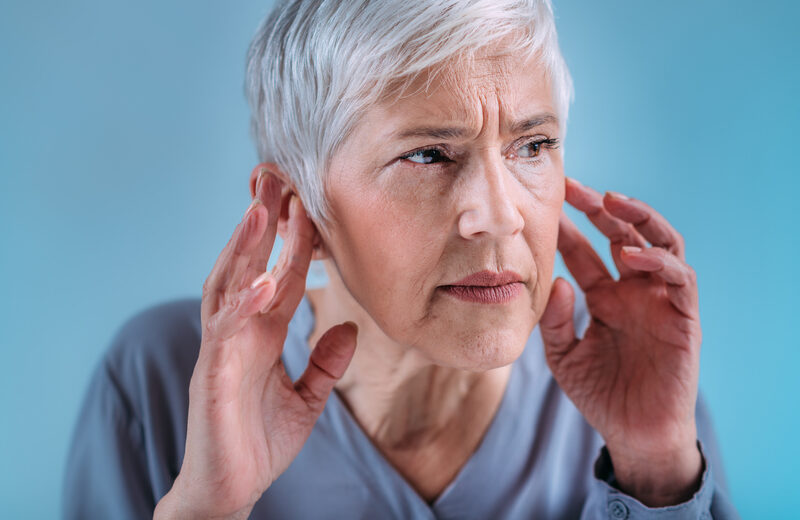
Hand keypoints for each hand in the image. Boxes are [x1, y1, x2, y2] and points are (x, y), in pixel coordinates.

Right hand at [154, 168, 357, 519]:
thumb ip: (326, 364)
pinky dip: (243, 302)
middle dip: (264, 223)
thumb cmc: (260, 442)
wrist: (230, 489)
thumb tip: (350, 330)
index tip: (309, 201)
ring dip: (245, 247)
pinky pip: (225, 330)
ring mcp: (223, 349)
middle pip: (251, 265)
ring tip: (263, 208)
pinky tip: (263, 278)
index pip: (281, 275)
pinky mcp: (212, 373)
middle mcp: (240, 332)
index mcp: (262, 334)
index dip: (295, 241)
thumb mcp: (307, 399)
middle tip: (278, 178)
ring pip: (230, 284)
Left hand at [539, 177, 702, 505]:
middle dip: (600, 208)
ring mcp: (660, 300)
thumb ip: (554, 321)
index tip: (545, 206)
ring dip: (638, 218)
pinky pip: (680, 277)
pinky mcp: (685, 316)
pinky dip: (659, 261)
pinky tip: (633, 254)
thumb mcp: (563, 357)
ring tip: (610, 201)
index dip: (568, 229)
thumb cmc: (600, 395)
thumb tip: (556, 281)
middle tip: (573, 187)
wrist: (634, 433)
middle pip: (622, 235)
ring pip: (660, 243)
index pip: (585, 253)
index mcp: (605, 297)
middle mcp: (634, 291)